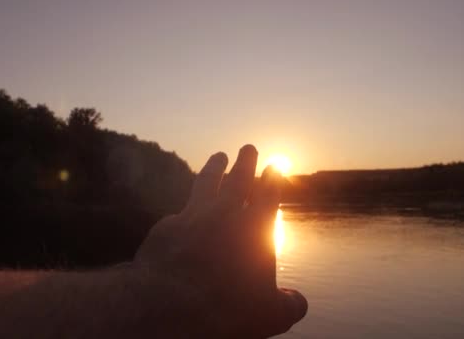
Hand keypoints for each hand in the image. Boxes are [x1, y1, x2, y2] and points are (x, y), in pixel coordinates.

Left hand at [135, 144, 307, 337]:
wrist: (170, 306)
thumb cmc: (227, 310)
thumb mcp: (271, 316)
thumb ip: (289, 305)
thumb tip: (297, 301)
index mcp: (255, 228)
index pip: (269, 194)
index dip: (273, 177)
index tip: (275, 164)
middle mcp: (224, 214)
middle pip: (238, 179)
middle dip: (246, 161)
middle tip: (248, 147)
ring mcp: (192, 216)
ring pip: (206, 183)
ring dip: (214, 167)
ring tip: (218, 156)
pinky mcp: (166, 227)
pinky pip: (178, 216)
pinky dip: (184, 215)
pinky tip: (181, 219)